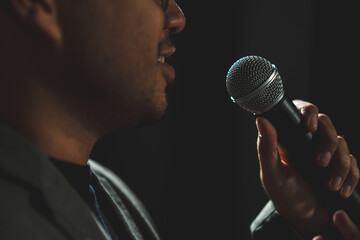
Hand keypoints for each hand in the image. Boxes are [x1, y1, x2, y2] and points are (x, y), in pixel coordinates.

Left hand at [256, 100, 358, 238]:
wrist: (305, 218)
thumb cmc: (284, 195)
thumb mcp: (272, 174)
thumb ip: (266, 149)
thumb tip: (261, 121)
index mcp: (290, 139)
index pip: (302, 113)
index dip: (309, 112)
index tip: (309, 125)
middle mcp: (308, 142)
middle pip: (326, 124)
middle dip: (327, 143)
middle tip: (320, 162)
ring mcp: (326, 153)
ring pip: (341, 143)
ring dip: (340, 165)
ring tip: (331, 185)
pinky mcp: (340, 166)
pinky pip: (352, 162)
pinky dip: (350, 176)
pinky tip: (342, 190)